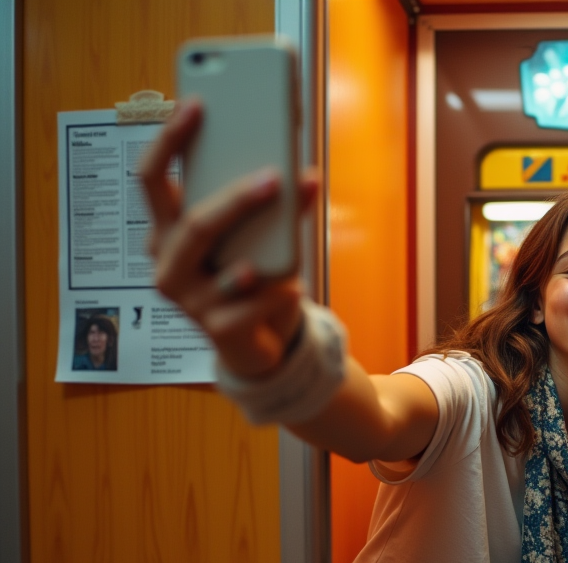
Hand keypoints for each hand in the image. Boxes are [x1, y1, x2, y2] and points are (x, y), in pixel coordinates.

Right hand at [138, 98, 321, 378]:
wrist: (259, 341)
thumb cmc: (252, 277)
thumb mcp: (257, 238)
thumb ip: (273, 207)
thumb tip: (303, 174)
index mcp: (168, 229)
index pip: (151, 177)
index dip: (170, 140)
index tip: (198, 105)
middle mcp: (167, 261)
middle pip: (193, 222)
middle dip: (236, 198)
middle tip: (274, 178)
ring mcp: (188, 298)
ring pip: (225, 267)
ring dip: (260, 251)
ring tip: (288, 246)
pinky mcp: (214, 328)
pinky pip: (252, 302)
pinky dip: (278, 291)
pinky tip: (292, 287)